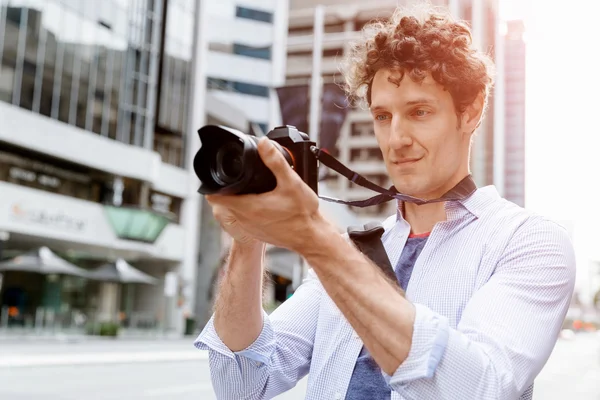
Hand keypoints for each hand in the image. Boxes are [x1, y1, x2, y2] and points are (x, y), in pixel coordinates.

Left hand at [205, 137, 330, 253]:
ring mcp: (250, 228)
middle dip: (231, 189)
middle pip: (226, 201)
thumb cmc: (303, 214)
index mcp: (248, 207)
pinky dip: (250, 210)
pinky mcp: (258, 233)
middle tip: (244, 179)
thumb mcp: (291, 182)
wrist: (312, 238)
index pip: (215, 197)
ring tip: (255, 190)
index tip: (222, 176)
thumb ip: (275, 161)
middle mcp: (245, 220)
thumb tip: (264, 144)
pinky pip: (246, 219)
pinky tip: (265, 204)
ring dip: (241, 199)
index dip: (215, 184)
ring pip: (236, 210)